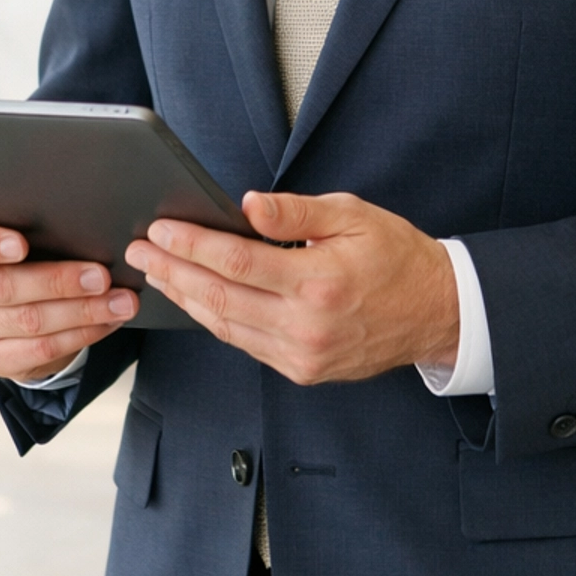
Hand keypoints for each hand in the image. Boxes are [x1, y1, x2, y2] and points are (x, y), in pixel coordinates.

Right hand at [0, 218, 138, 379]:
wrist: (8, 300)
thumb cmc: (21, 250)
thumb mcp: (17, 230)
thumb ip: (34, 222)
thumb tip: (85, 218)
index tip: (22, 243)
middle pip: (4, 287)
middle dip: (58, 282)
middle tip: (102, 275)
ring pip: (29, 322)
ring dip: (82, 312)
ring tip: (120, 301)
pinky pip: (40, 350)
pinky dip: (81, 335)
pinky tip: (108, 322)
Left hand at [124, 191, 459, 384]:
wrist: (435, 312)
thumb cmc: (396, 256)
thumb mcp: (353, 216)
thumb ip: (296, 213)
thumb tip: (246, 206)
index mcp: (318, 282)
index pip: (236, 262)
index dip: (191, 244)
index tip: (160, 229)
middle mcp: (305, 325)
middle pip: (218, 298)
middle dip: (172, 271)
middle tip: (139, 251)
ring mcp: (302, 354)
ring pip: (225, 326)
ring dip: (184, 298)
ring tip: (156, 272)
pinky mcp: (301, 370)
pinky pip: (244, 343)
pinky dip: (214, 320)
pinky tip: (195, 299)